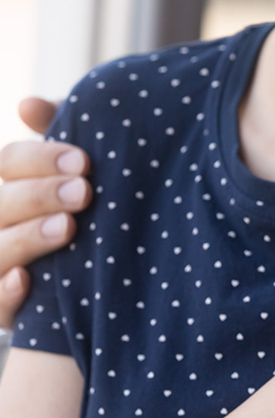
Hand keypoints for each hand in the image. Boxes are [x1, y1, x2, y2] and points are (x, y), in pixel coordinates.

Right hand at [0, 98, 90, 328]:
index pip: (6, 164)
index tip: (84, 160)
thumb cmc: (101, 212)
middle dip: (38, 195)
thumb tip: (28, 105)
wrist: (120, 287)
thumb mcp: (85, 175)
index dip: (37, 160)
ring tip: (67, 228)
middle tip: (84, 192)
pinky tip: (25, 281)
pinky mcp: (4, 312)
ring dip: (25, 238)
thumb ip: (66, 136)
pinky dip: (4, 294)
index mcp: (15, 187)